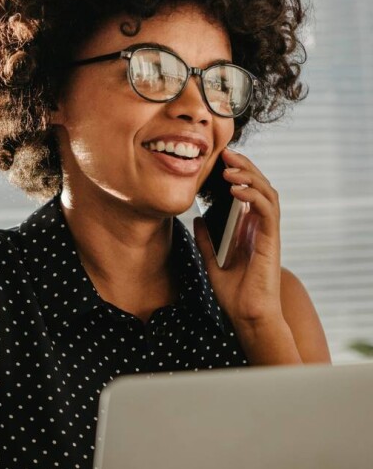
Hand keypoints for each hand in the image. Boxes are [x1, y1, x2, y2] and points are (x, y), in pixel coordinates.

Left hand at [193, 148, 283, 328]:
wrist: (247, 315)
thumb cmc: (234, 292)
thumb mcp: (211, 261)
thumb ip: (206, 240)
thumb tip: (197, 219)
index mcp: (248, 228)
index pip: (247, 192)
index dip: (237, 173)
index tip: (219, 160)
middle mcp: (260, 227)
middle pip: (259, 186)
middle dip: (243, 167)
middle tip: (226, 154)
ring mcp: (268, 232)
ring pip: (266, 193)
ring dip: (249, 177)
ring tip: (229, 169)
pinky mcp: (271, 240)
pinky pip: (267, 211)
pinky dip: (253, 196)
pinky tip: (236, 191)